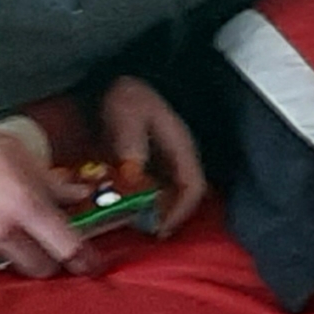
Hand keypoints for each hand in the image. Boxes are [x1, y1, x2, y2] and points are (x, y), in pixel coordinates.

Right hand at [0, 120, 96, 277]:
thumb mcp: (19, 154)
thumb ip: (53, 182)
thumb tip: (81, 195)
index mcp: (23, 204)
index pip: (67, 246)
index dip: (85, 260)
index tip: (91, 265)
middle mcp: (1, 230)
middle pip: (40, 270)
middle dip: (49, 262)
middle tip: (48, 248)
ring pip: (8, 266)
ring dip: (14, 254)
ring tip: (5, 229)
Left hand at [98, 75, 209, 233]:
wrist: (119, 81)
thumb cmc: (127, 96)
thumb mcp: (128, 115)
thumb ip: (131, 142)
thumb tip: (134, 174)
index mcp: (181, 147)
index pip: (193, 186)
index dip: (180, 211)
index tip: (161, 229)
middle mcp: (179, 158)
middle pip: (184, 197)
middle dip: (167, 217)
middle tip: (146, 232)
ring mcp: (167, 161)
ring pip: (171, 195)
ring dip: (156, 212)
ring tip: (136, 225)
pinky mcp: (152, 163)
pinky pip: (155, 189)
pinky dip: (145, 203)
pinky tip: (127, 210)